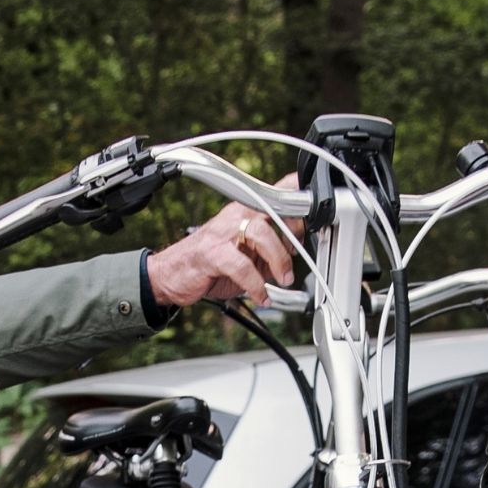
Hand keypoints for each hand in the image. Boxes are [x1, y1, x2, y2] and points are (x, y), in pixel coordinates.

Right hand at [145, 176, 297, 308]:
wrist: (171, 274)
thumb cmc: (212, 261)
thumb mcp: (249, 252)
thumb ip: (273, 247)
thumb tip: (302, 248)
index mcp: (248, 210)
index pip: (279, 191)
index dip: (301, 197)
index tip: (316, 211)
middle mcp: (236, 215)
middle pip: (276, 211)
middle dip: (294, 234)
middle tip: (298, 257)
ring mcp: (223, 233)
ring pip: (261, 234)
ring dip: (279, 260)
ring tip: (283, 279)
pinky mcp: (211, 254)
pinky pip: (241, 266)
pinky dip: (256, 285)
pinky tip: (261, 296)